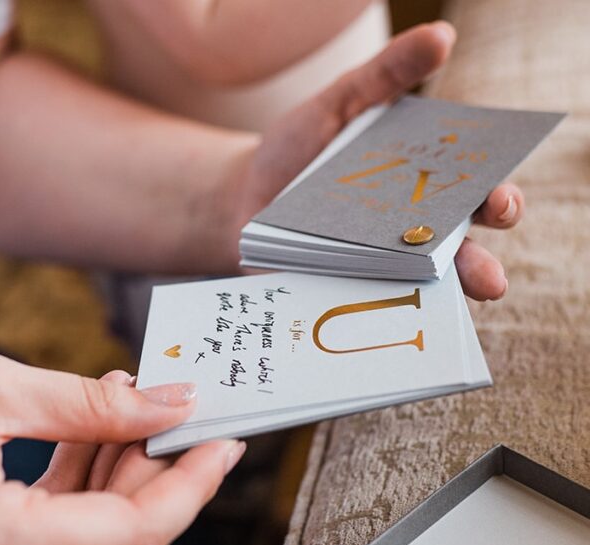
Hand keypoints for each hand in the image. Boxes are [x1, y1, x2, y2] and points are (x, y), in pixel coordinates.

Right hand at [0, 354, 243, 544]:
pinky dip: (76, 503)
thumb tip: (165, 404)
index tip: (223, 439)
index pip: (135, 535)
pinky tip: (81, 448)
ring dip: (115, 483)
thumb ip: (89, 405)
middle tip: (167, 404)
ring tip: (116, 414)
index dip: (191, 486)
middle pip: (116, 543)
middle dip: (153, 472)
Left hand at [239, 22, 518, 300]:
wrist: (237, 201)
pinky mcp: (340, 297)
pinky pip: (365, 312)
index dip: (496, 200)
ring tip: (455, 298)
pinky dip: (380, 314)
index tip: (498, 199)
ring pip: (421, 293)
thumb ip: (385, 76)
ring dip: (442, 299)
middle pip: (460, 254)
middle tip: (484, 271)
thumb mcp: (337, 106)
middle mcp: (409, 237)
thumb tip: (441, 35)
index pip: (474, 197)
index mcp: (421, 189)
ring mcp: (376, 273)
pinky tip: (385, 317)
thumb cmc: (295, 153)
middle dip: (479, 261)